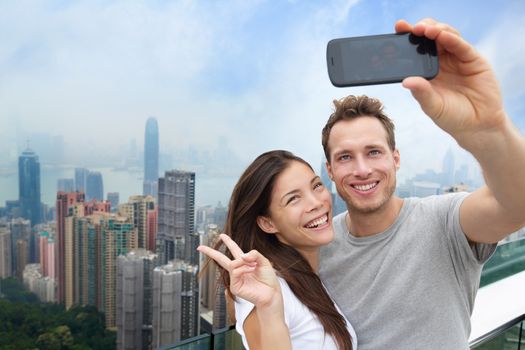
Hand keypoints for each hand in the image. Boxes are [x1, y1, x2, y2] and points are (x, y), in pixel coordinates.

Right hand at [197, 234, 280, 307]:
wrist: (271, 293)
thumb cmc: (268, 279)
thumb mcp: (264, 261)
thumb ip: (254, 254)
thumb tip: (242, 255)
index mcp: (245, 262)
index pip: (234, 250)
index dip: (228, 242)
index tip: (221, 235)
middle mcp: (238, 270)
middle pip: (221, 259)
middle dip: (210, 252)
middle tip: (200, 247)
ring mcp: (235, 279)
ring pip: (232, 264)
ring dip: (243, 263)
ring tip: (254, 266)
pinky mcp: (234, 287)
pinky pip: (235, 272)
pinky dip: (244, 269)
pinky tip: (251, 270)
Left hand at [396, 18, 506, 146]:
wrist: (478, 125)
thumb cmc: (452, 117)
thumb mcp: (433, 106)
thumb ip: (422, 93)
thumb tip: (406, 81)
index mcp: (427, 71)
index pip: (416, 49)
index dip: (408, 38)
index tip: (398, 29)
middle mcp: (441, 62)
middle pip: (430, 37)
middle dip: (420, 29)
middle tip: (411, 28)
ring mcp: (457, 59)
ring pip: (446, 36)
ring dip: (435, 30)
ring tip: (425, 30)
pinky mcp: (473, 59)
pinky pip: (461, 45)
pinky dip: (451, 38)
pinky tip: (442, 35)